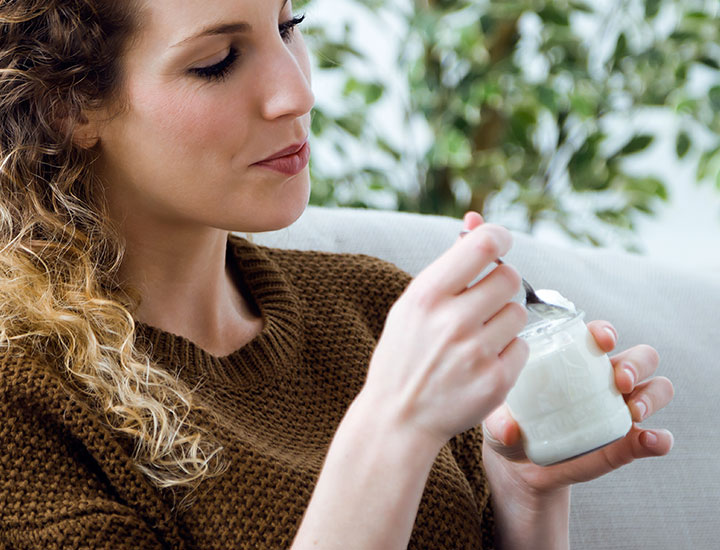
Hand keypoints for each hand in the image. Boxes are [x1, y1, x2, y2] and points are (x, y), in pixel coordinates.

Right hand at [359, 212, 528, 449]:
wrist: (398, 417)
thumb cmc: (404, 354)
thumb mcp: (411, 305)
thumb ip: (448, 265)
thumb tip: (476, 220)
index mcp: (426, 296)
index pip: (484, 245)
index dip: (498, 237)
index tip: (499, 243)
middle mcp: (452, 321)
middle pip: (509, 277)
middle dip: (501, 284)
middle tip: (483, 301)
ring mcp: (476, 353)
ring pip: (519, 312)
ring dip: (505, 320)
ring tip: (478, 337)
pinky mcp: (496, 381)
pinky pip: (522, 347)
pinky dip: (507, 352)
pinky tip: (482, 362)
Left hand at [482, 321, 674, 496]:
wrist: (520, 467)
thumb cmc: (510, 426)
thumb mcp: (497, 420)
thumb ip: (499, 420)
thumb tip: (508, 428)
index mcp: (574, 361)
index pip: (599, 335)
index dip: (605, 331)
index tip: (602, 340)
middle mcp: (604, 380)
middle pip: (640, 357)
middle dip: (636, 364)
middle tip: (620, 380)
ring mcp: (621, 410)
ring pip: (657, 388)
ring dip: (652, 396)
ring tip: (635, 411)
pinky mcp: (628, 444)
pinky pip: (656, 438)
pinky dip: (659, 439)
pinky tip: (650, 442)